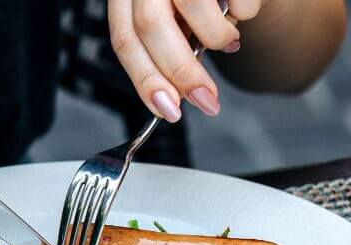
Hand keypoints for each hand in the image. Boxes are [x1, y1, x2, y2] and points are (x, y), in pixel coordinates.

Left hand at [109, 0, 265, 120]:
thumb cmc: (196, 1)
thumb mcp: (171, 21)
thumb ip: (165, 50)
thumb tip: (171, 97)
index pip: (125, 40)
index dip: (145, 80)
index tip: (168, 110)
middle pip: (150, 26)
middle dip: (180, 72)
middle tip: (206, 100)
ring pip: (193, 7)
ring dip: (215, 36)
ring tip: (227, 40)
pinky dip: (242, 12)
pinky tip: (238, 10)